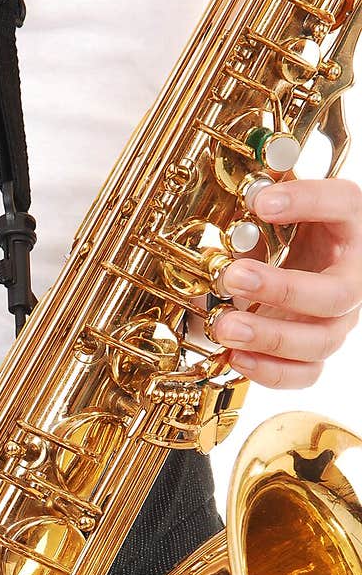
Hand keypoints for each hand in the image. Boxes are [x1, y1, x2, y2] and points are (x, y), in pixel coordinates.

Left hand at [214, 177, 361, 386]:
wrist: (296, 264)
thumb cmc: (288, 231)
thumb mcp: (277, 206)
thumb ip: (261, 201)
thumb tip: (235, 201)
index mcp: (349, 227)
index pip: (344, 205)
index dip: (306, 201)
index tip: (260, 201)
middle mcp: (352, 276)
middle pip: (336, 294)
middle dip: (282, 289)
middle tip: (234, 276)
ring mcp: (337, 319)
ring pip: (320, 341)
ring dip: (269, 337)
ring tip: (225, 326)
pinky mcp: (316, 350)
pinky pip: (305, 373)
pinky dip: (271, 371)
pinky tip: (236, 356)